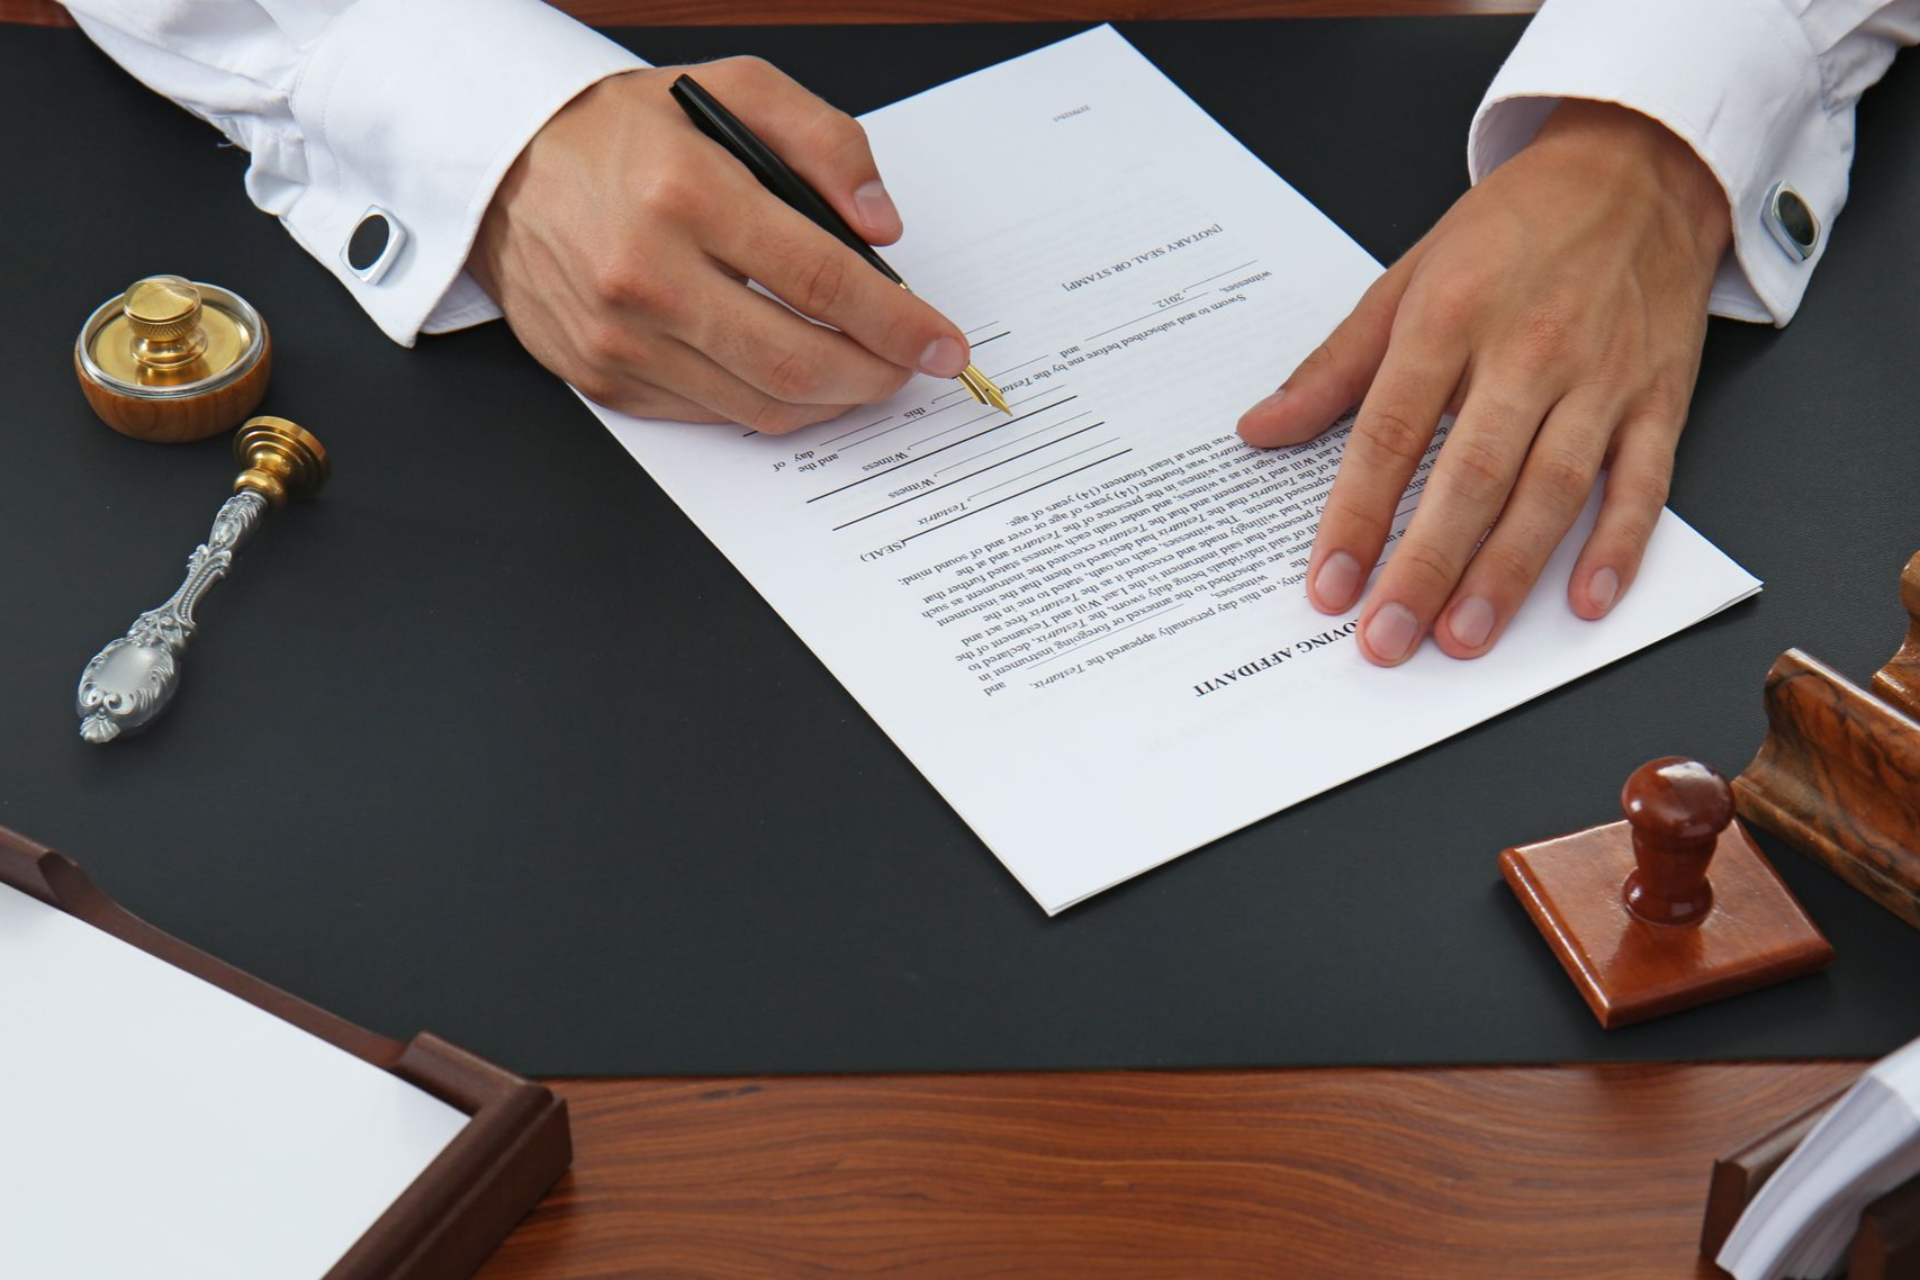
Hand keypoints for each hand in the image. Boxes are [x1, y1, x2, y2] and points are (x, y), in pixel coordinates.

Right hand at [469, 58, 970, 431]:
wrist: (506, 163)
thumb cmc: (626, 131)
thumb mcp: (734, 91)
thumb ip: (825, 143)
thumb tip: (882, 229)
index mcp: (686, 193)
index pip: (824, 280)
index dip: (899, 322)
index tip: (942, 342)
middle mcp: (645, 274)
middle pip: (798, 361)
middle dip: (877, 375)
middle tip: (912, 367)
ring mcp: (619, 337)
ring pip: (760, 404)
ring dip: (832, 400)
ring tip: (865, 372)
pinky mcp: (603, 377)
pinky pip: (712, 414)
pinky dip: (770, 405)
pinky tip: (796, 377)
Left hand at [1237, 102, 1731, 664]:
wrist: (1636, 168)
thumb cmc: (1513, 228)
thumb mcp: (1406, 278)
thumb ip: (1335, 366)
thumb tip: (1261, 428)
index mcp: (1450, 318)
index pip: (1390, 434)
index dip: (1355, 516)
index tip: (1327, 585)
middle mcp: (1527, 351)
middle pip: (1470, 477)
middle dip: (1424, 567)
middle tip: (1387, 638)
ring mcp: (1601, 378)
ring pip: (1551, 491)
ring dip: (1506, 573)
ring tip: (1463, 638)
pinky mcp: (1661, 396)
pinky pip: (1643, 481)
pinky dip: (1619, 545)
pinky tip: (1586, 601)